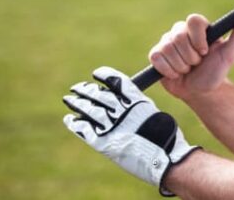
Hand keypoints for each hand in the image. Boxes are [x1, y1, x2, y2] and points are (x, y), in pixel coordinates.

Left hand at [62, 66, 199, 196]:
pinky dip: (75, 123)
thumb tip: (124, 101)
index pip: (115, 80)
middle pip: (98, 94)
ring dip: (77, 103)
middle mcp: (121, 110)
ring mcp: (110, 126)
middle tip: (76, 88)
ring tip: (69, 99)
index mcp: (136, 101)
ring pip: (88, 109)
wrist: (163, 159)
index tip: (96, 74)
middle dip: (85, 89)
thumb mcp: (153, 113)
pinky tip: (70, 119)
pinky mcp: (102, 142)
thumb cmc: (164, 137)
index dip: (104, 75)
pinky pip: (83, 129)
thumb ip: (137, 106)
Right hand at [148, 13, 233, 100]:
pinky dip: (169, 70)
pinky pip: (157, 58)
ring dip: (181, 65)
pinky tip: (176, 73)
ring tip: (188, 69)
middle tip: (197, 63)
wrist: (201, 91)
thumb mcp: (229, 54)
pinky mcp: (156, 55)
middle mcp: (181, 32)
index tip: (205, 51)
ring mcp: (167, 43)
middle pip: (178, 36)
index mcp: (199, 28)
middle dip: (191, 56)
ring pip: (167, 49)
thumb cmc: (216, 71)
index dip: (197, 38)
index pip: (193, 20)